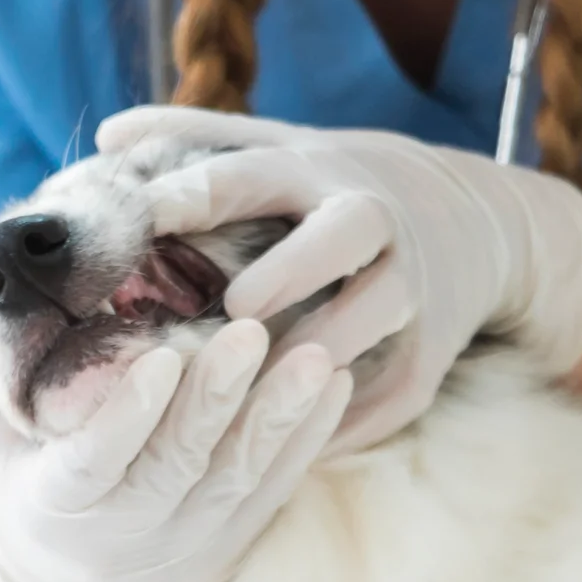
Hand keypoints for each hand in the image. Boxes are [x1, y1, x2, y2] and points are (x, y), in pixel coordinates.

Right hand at [0, 317, 351, 581]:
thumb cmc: (26, 472)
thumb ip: (2, 357)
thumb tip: (8, 264)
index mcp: (53, 503)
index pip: (92, 462)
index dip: (126, 416)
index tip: (157, 360)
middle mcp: (122, 534)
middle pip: (176, 467)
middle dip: (214, 400)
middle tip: (249, 334)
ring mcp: (184, 545)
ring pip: (237, 480)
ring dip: (278, 417)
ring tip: (314, 358)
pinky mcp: (231, 544)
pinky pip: (274, 491)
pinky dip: (307, 440)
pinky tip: (334, 385)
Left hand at [91, 108, 581, 452]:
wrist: (475, 220)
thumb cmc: (341, 186)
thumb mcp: (283, 147)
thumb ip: (196, 139)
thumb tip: (106, 137)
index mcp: (318, 173)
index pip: (253, 175)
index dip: (199, 192)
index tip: (145, 212)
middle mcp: (371, 223)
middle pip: (340, 236)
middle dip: (292, 267)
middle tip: (235, 304)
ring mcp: (410, 288)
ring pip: (373, 316)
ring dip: (321, 350)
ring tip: (260, 388)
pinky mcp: (430, 355)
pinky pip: (392, 392)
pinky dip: (348, 419)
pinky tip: (294, 444)